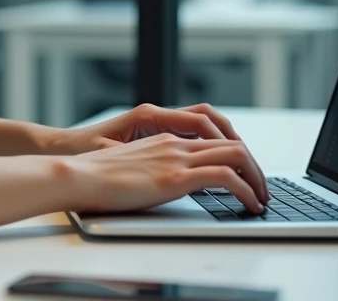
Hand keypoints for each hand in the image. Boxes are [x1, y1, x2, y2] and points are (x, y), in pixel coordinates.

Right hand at [49, 103, 266, 204]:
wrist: (75, 172)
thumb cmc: (92, 173)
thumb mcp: (128, 164)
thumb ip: (149, 166)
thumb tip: (161, 182)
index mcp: (162, 136)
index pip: (212, 133)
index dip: (234, 150)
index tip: (243, 171)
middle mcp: (174, 141)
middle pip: (230, 140)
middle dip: (253, 164)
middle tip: (261, 186)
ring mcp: (176, 156)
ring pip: (235, 154)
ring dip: (256, 176)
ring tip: (262, 197)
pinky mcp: (175, 176)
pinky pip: (225, 177)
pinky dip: (246, 190)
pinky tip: (250, 204)